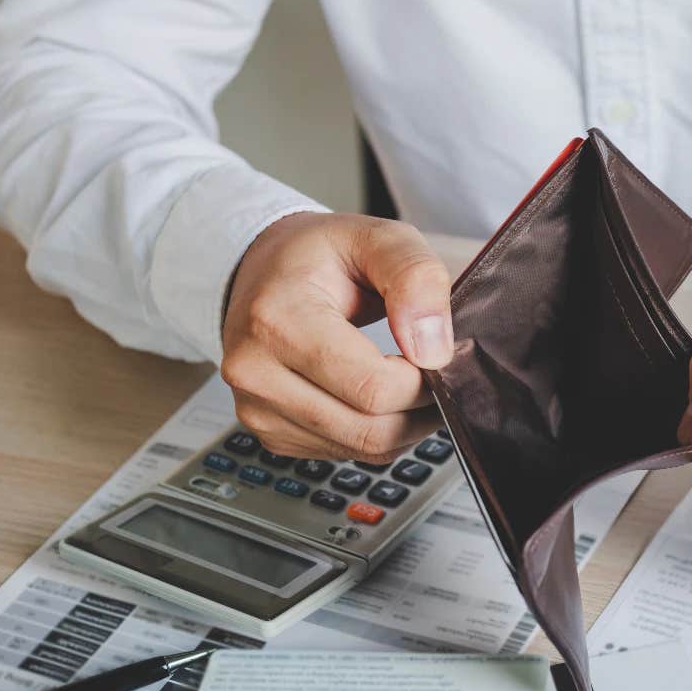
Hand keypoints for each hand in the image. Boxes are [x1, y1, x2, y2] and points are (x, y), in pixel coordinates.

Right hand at [221, 213, 452, 461]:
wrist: (266, 272)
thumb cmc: (321, 255)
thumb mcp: (378, 236)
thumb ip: (415, 278)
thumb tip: (434, 351)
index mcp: (275, 319)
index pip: (372, 387)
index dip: (422, 380)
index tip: (435, 352)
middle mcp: (255, 372)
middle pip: (369, 429)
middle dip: (420, 408)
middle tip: (436, 373)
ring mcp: (257, 409)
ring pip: (362, 449)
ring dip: (404, 424)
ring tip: (413, 381)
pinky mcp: (270, 434)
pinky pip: (346, 453)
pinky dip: (377, 433)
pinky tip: (380, 396)